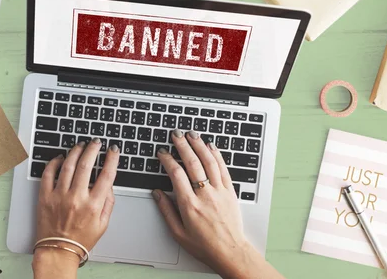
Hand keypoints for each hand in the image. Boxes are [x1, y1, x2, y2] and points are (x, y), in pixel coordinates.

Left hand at [34, 139, 119, 268]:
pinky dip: (54, 162)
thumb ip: (108, 203)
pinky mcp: (45, 197)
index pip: (107, 175)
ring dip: (75, 152)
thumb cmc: (80, 239)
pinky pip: (48, 174)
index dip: (112, 159)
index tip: (113, 150)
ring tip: (80, 145)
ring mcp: (59, 196)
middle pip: (86, 165)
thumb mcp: (103, 224)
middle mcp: (76, 198)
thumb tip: (109, 185)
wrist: (58, 251)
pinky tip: (60, 158)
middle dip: (93, 149)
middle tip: (95, 143)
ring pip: (68, 166)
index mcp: (93, 205)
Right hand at [152, 130, 282, 278]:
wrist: (230, 252)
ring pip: (209, 162)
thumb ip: (166, 211)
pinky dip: (217, 155)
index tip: (163, 153)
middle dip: (183, 145)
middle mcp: (204, 195)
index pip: (176, 174)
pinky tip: (211, 146)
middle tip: (176, 134)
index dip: (168, 160)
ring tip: (192, 134)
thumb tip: (157, 194)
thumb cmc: (204, 245)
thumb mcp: (177, 233)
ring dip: (199, 145)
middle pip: (192, 163)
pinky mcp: (230, 191)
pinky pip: (223, 169)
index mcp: (189, 205)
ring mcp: (219, 192)